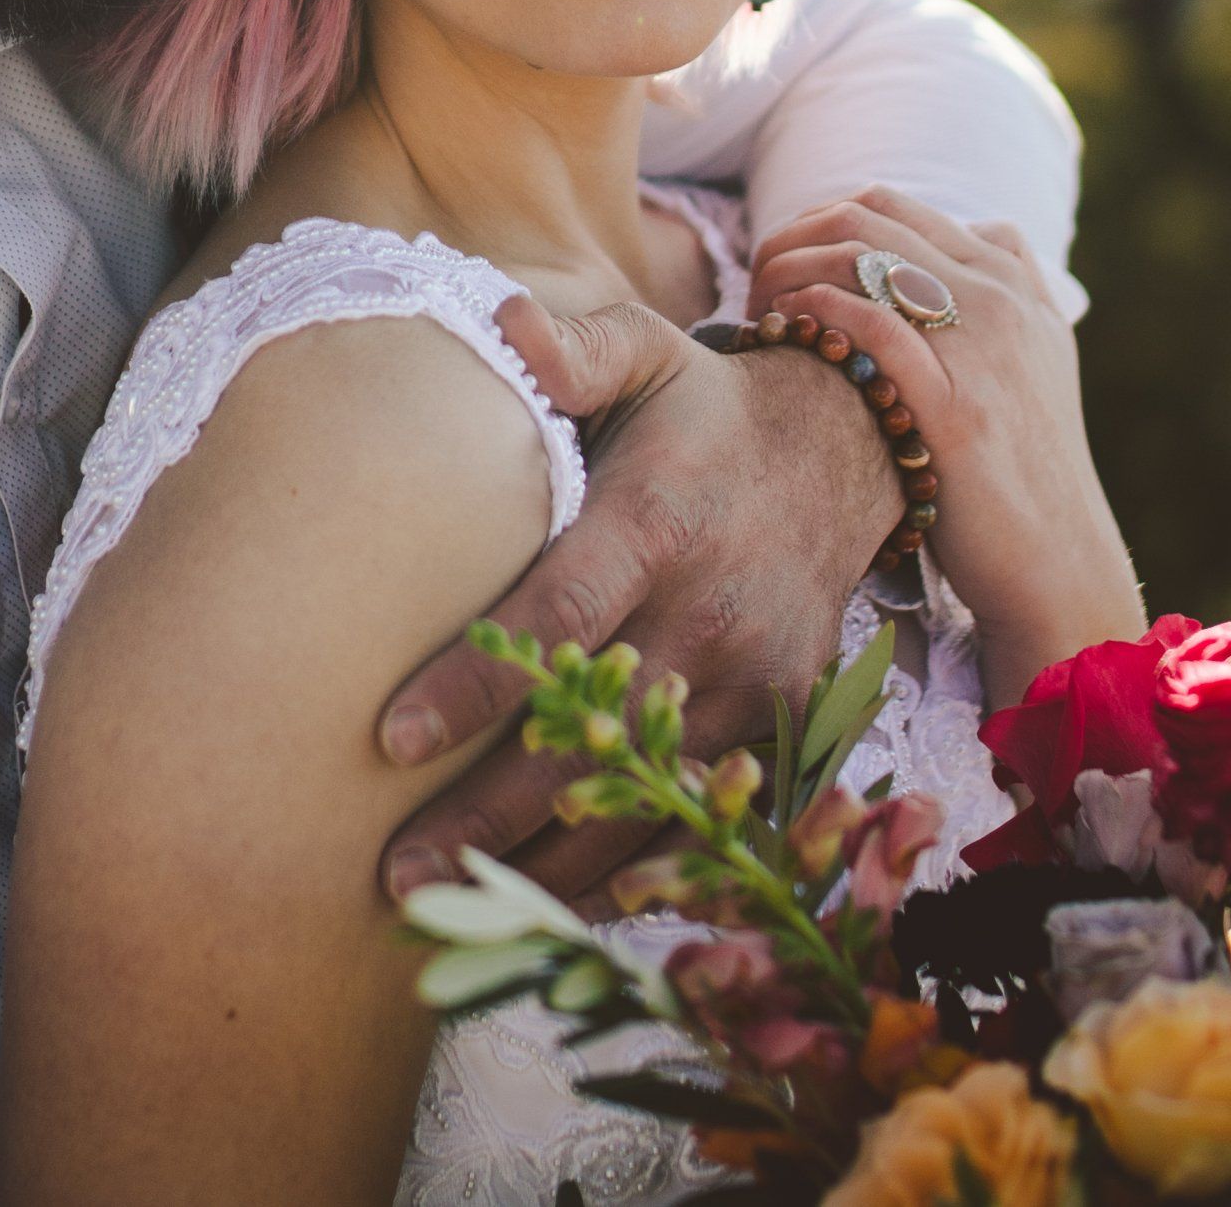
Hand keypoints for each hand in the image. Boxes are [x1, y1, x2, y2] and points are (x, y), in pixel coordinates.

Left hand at [375, 293, 900, 907]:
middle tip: (392, 871)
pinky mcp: (783, 718)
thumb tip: (497, 324)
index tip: (389, 741)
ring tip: (453, 906)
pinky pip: (705, 810)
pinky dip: (634, 867)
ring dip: (550, 865)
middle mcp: (712, 611)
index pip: (560, 617)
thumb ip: (573, 343)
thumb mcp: (644, 349)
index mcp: (660, 521)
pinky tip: (555, 906)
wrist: (842, 449)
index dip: (477, 683)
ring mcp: (755, 676)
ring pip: (647, 796)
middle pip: (591, 736)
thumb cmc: (701, 407)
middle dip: (488, 814)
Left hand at [747, 186, 1144, 705]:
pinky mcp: (955, 407)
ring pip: (860, 257)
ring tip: (763, 316)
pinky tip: (787, 335)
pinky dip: (814, 314)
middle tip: (758, 289)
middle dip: (791, 240)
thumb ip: (1012, 286)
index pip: (888, 204)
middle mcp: (1000, 299)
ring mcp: (981, 349)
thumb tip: (974, 231)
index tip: (784, 268)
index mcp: (1011, 281)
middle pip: (864, 217)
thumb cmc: (1026, 467)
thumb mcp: (1041, 358)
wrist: (1058, 566)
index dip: (817, 222)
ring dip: (789, 272)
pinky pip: (870, 326)